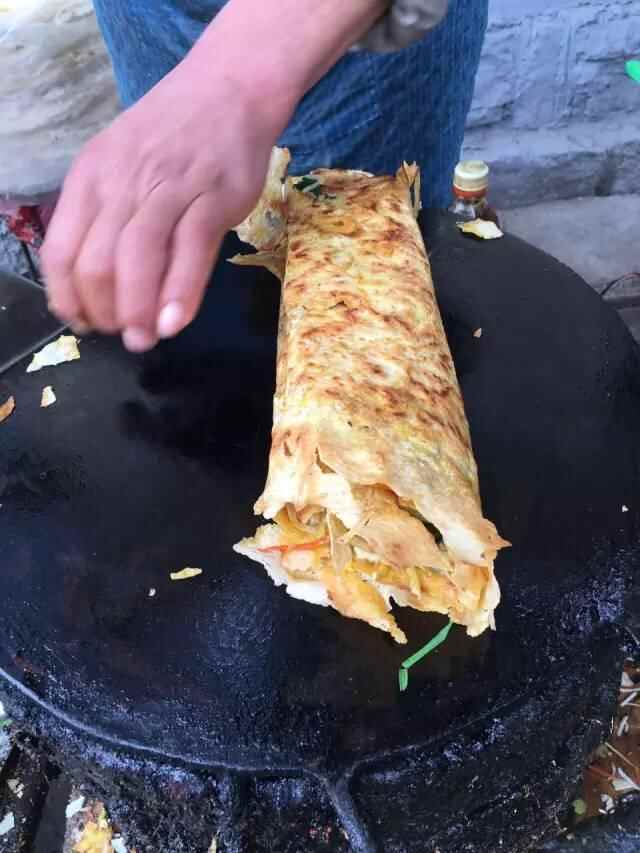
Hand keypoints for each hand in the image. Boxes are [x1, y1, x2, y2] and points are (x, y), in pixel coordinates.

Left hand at [42, 54, 288, 351]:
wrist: (228, 90)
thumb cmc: (171, 135)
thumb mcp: (120, 165)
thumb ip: (107, 217)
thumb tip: (99, 284)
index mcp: (90, 177)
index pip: (60, 251)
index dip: (67, 299)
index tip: (84, 324)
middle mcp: (121, 183)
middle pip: (96, 264)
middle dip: (105, 313)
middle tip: (123, 335)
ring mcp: (168, 189)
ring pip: (138, 261)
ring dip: (137, 312)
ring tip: (145, 339)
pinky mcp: (212, 198)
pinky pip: (190, 253)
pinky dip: (181, 294)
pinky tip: (176, 323)